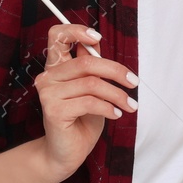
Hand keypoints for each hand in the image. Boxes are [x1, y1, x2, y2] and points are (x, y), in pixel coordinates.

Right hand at [32, 24, 138, 178]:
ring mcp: (48, 93)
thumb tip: (98, 45)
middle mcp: (48, 76)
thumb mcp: (92, 89)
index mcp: (56, 67)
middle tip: (134, 82)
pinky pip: (89, 102)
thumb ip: (92, 68)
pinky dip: (109, 108)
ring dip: (118, 95)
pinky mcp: (53, 110)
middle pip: (86, 61)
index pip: (57, 36)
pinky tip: (116, 114)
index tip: (98, 38)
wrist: (67, 152)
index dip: (76, 30)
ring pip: (92, 84)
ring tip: (130, 105)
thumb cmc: (82, 119)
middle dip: (116, 71)